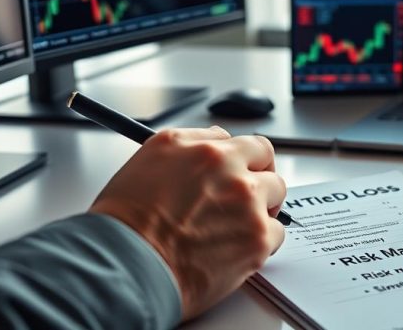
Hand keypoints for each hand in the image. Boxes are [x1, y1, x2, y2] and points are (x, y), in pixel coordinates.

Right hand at [90, 127, 285, 319]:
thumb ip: (195, 140)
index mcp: (212, 153)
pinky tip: (234, 247)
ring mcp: (250, 210)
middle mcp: (235, 177)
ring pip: (274, 206)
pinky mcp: (256, 244)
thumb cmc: (128, 217)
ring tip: (232, 229)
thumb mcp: (153, 154)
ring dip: (260, 215)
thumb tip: (220, 138)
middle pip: (272, 175)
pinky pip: (275, 236)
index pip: (257, 147)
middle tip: (243, 203)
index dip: (253, 161)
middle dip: (259, 187)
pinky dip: (260, 243)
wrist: (127, 264)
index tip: (250, 171)